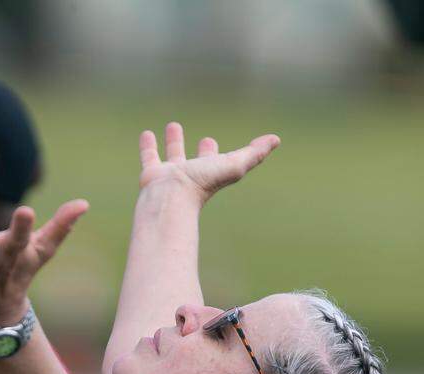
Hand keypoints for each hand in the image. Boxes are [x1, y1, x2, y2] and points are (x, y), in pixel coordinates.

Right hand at [139, 122, 279, 204]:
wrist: (171, 197)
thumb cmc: (203, 184)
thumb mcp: (235, 165)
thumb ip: (254, 153)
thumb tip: (276, 140)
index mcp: (210, 173)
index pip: (218, 160)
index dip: (217, 152)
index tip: (214, 142)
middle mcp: (191, 174)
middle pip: (197, 160)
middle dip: (201, 150)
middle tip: (205, 138)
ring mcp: (171, 174)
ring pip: (173, 155)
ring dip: (174, 141)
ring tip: (173, 126)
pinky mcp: (152, 173)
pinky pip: (149, 156)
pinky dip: (148, 145)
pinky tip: (147, 133)